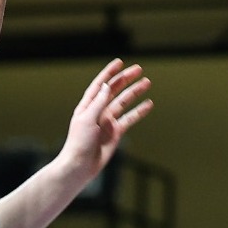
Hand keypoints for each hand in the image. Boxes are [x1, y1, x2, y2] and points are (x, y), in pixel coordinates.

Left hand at [58, 59, 154, 176]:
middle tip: (138, 69)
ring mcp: (108, 121)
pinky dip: (139, 111)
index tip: (120, 62)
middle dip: (125, 79)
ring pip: (124, 102)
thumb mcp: (88, 119)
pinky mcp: (115, 132)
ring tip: (147, 82)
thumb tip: (108, 85)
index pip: (100, 85)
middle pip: (114, 90)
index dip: (109, 73)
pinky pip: (130, 119)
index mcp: (88, 105)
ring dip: (135, 92)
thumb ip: (99, 102)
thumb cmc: (79, 142)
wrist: (80, 165)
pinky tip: (148, 104)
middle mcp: (98, 110)